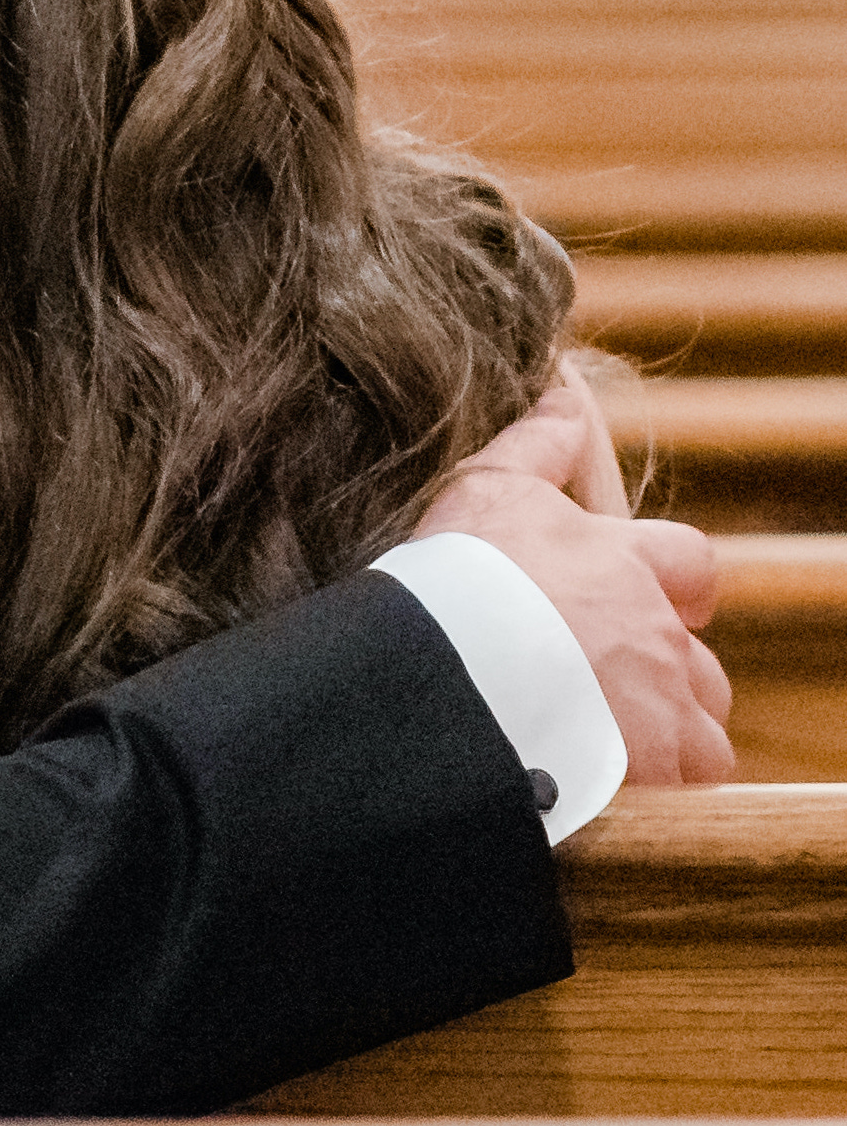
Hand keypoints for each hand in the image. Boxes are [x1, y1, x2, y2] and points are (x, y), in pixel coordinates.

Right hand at [417, 378, 734, 785]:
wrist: (457, 662)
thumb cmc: (466, 570)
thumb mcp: (489, 486)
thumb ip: (538, 442)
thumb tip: (565, 393)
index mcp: (623, 557)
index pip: (690, 563)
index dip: (678, 586)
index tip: (652, 598)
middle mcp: (657, 622)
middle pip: (699, 652)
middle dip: (669, 667)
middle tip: (608, 679)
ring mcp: (667, 689)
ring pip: (706, 712)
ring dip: (672, 720)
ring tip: (609, 731)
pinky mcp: (666, 753)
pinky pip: (700, 766)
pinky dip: (672, 770)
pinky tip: (620, 769)